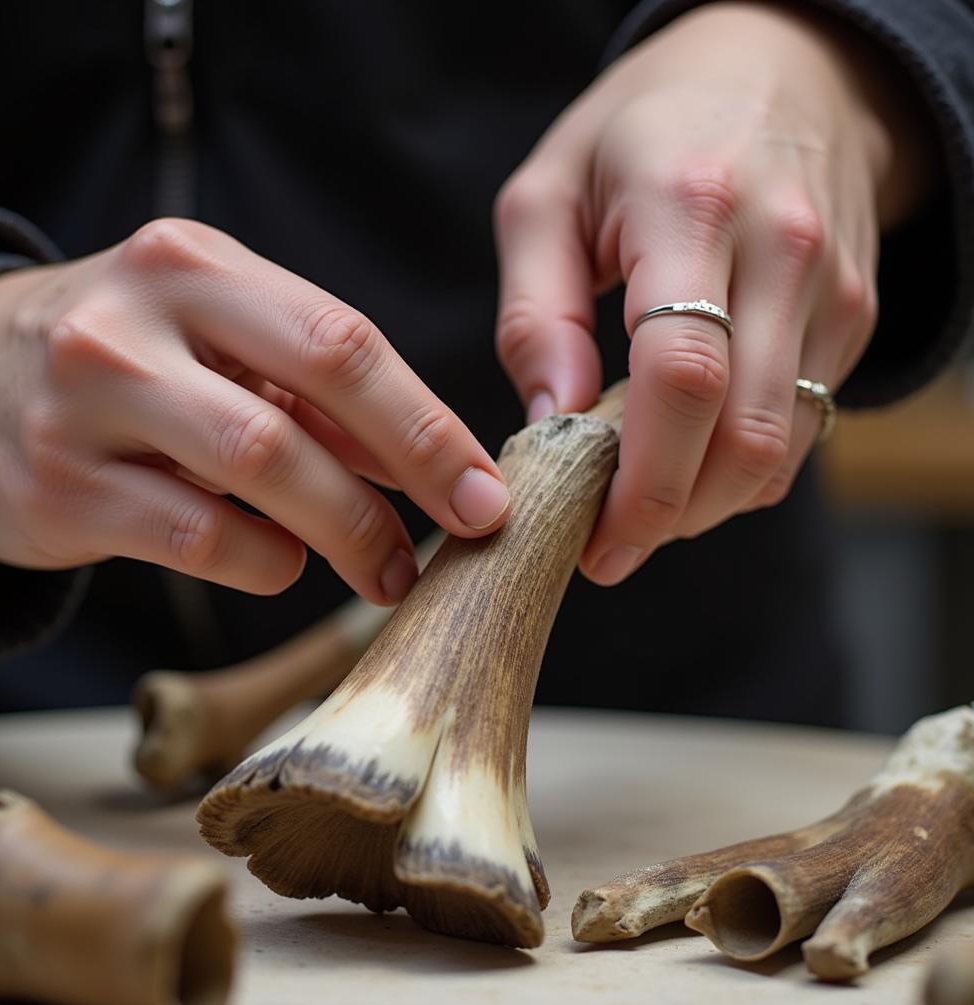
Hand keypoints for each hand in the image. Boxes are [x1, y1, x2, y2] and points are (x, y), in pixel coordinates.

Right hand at [0, 219, 510, 602]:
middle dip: (408, 473)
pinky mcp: (55, 487)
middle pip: (306, 400)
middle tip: (466, 533)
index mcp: (198, 268)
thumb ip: (315, 394)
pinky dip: (261, 560)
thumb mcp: (216, 343)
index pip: (344, 341)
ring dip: (345, 530)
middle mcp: (136, 320)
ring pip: (255, 469)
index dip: (428, 423)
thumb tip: (428, 461)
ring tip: (386, 568)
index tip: (488, 489)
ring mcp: (86, 402)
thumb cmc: (129, 360)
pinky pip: (195, 536)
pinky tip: (281, 562)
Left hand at [494, 2, 931, 583]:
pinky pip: (801, 429)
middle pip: (743, 437)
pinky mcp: (853, 318)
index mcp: (692, 208)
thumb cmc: (643, 130)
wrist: (782, 69)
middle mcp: (782, 253)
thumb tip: (550, 422)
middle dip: (671, 517)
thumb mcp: (549, 193)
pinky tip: (686, 463)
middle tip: (607, 550)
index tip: (593, 541)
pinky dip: (739, 470)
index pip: (683, 376)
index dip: (640, 483)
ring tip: (638, 509)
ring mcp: (832, 291)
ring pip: (781, 450)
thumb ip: (536, 311)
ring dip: (704, 504)